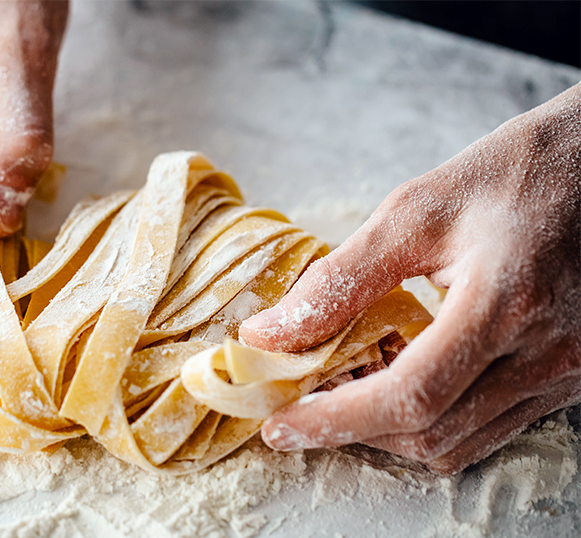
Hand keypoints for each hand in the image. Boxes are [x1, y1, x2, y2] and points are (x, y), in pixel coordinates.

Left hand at [239, 84, 580, 473]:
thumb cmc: (514, 174)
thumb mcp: (415, 212)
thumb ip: (339, 279)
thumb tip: (268, 333)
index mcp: (505, 303)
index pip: (409, 395)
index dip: (335, 420)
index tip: (281, 426)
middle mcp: (546, 354)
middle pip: (431, 434)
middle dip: (353, 430)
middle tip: (300, 404)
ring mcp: (565, 374)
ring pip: (459, 443)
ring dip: (388, 430)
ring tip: (343, 388)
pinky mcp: (568, 379)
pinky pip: (487, 428)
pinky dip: (430, 419)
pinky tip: (397, 378)